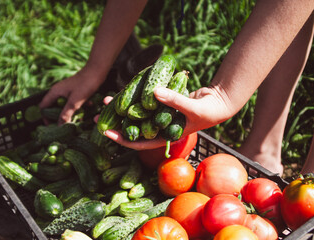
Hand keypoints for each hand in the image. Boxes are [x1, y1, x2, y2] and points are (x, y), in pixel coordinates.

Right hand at [39, 67, 104, 124]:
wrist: (97, 71)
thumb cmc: (85, 85)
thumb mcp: (75, 102)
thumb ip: (66, 114)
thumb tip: (59, 125)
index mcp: (54, 92)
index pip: (43, 107)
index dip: (45, 117)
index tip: (51, 126)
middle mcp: (58, 91)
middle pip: (52, 107)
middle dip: (58, 117)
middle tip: (65, 125)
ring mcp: (66, 91)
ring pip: (64, 105)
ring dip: (69, 112)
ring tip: (78, 119)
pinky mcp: (74, 91)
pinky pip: (72, 101)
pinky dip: (78, 106)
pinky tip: (88, 107)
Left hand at [104, 86, 233, 149]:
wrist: (218, 101)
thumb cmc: (208, 110)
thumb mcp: (192, 108)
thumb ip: (174, 100)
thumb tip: (154, 92)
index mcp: (162, 136)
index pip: (138, 142)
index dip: (121, 139)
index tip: (105, 132)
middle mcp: (157, 127)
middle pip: (131, 127)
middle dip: (115, 123)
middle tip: (96, 117)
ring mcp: (157, 115)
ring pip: (135, 113)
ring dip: (121, 107)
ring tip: (105, 100)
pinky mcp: (160, 103)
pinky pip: (144, 100)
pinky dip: (135, 95)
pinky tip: (124, 88)